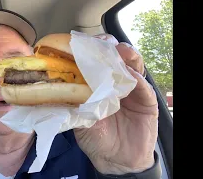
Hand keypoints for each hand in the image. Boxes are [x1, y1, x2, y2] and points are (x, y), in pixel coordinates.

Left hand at [74, 34, 158, 174]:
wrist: (115, 160)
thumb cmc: (95, 138)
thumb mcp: (80, 120)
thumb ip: (73, 104)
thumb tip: (57, 89)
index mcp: (98, 84)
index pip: (95, 60)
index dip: (90, 50)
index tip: (83, 44)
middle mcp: (115, 82)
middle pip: (115, 57)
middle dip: (109, 47)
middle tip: (103, 44)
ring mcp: (132, 89)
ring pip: (132, 65)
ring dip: (126, 56)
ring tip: (119, 52)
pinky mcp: (146, 100)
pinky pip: (144, 85)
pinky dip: (137, 77)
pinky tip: (130, 73)